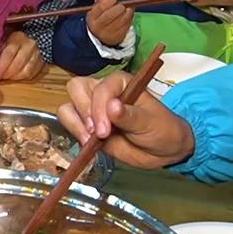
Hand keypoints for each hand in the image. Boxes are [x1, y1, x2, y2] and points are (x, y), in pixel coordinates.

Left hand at [0, 31, 44, 82]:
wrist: (33, 39)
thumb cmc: (15, 42)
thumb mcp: (4, 43)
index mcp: (18, 39)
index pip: (9, 54)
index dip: (1, 68)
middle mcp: (30, 46)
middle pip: (17, 64)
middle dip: (6, 74)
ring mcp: (38, 55)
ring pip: (26, 72)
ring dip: (14, 77)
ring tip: (7, 77)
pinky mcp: (42, 63)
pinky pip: (32, 75)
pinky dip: (22, 78)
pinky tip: (15, 76)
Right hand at [56, 73, 194, 168]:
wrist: (163, 150)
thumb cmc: (161, 129)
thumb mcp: (150, 122)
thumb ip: (130, 115)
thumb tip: (112, 106)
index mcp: (120, 83)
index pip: (100, 87)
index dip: (98, 107)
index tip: (104, 130)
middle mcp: (103, 91)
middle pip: (77, 89)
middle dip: (83, 112)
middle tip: (97, 133)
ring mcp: (93, 108)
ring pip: (68, 105)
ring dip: (75, 123)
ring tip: (90, 140)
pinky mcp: (87, 126)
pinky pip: (69, 123)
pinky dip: (74, 132)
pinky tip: (88, 144)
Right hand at [86, 0, 133, 46]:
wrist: (100, 36)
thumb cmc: (100, 18)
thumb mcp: (96, 9)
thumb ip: (100, 1)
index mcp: (92, 18)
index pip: (101, 7)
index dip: (109, 1)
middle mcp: (98, 27)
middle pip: (110, 15)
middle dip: (119, 7)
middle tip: (122, 5)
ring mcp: (108, 33)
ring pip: (120, 21)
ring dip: (127, 13)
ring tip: (128, 9)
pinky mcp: (117, 37)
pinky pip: (126, 26)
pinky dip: (130, 19)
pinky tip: (129, 15)